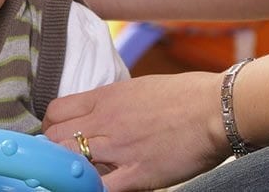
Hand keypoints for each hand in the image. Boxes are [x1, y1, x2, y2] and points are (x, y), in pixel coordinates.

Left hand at [43, 72, 232, 190]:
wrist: (218, 109)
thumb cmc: (186, 95)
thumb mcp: (138, 88)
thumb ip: (112, 102)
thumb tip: (97, 112)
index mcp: (104, 99)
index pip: (55, 111)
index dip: (50, 125)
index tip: (57, 133)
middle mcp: (104, 122)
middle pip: (54, 138)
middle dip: (54, 148)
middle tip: (66, 157)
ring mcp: (118, 149)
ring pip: (68, 160)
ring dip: (69, 168)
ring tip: (80, 172)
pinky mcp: (136, 173)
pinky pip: (99, 187)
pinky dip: (92, 188)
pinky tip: (96, 186)